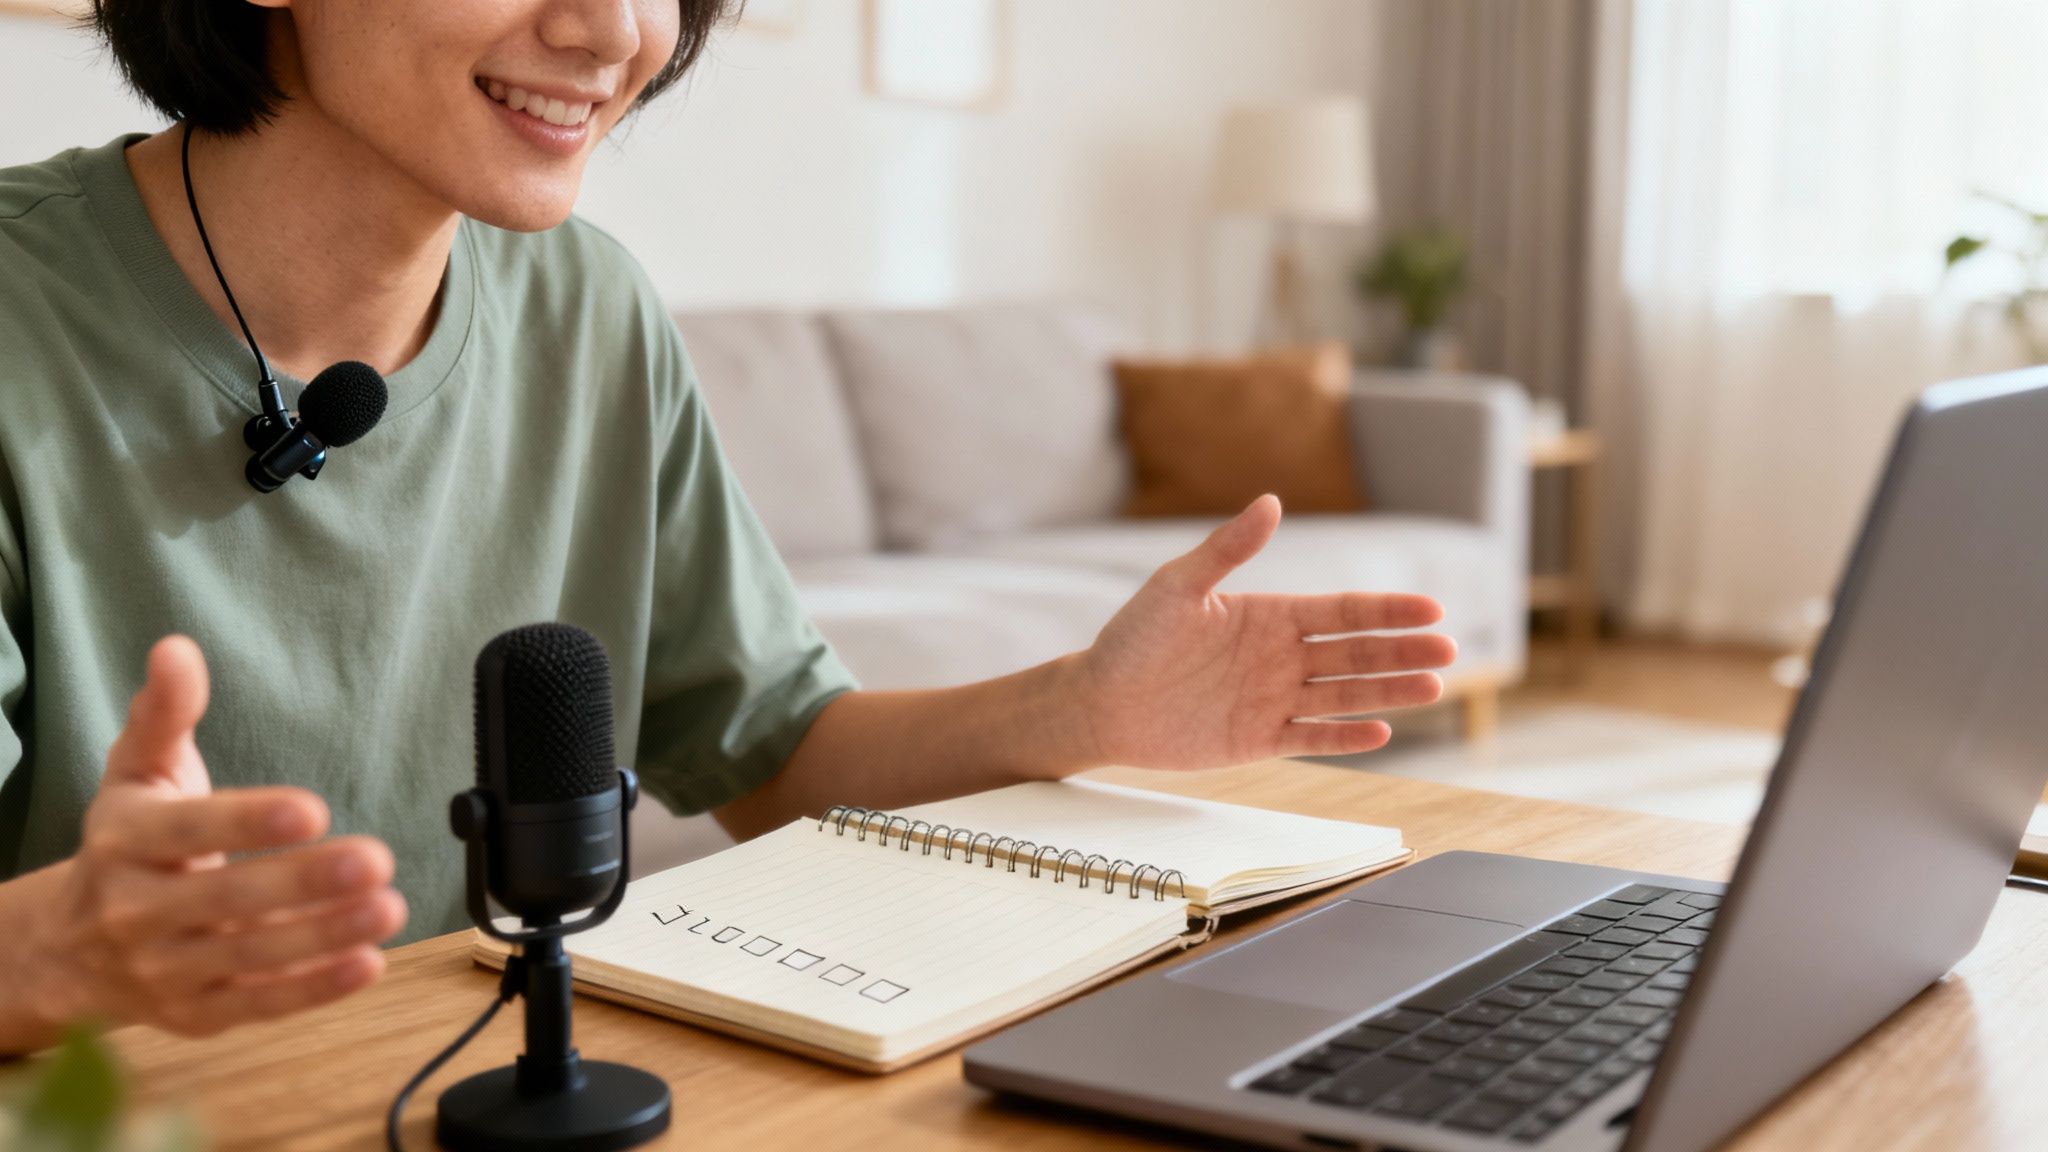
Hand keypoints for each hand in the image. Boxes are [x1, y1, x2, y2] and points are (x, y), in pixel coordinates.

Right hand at [22, 636, 405, 1039]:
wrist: (71, 948)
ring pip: (251, 956)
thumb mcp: (137, 771)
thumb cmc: (130, 842)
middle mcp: (136, 909)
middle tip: (376, 859)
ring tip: (389, 907)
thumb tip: (177, 651)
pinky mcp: (196, 1013)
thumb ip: (165, 713)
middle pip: (227, 898)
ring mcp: (165, 968)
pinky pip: (260, 1005)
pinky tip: (369, 962)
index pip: (189, 830)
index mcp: (126, 839)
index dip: (249, 820)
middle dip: (305, 882)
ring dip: (325, 934)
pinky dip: (315, 989)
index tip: (313, 809)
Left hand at [1075, 495, 1455, 767]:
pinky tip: (1380, 730)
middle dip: (1402, 651)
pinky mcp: (1258, 740)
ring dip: (1388, 692)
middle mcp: (1281, 657)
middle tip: (1450, 651)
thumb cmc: (1133, 639)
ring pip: (1344, 695)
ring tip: (1434, 687)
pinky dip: (1344, 736)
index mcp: (1270, 616)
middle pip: (1357, 653)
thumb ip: (1226, 550)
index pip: (1343, 612)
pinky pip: (1311, 738)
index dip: (1388, 612)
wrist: (1100, 701)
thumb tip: (1271, 502)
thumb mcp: (1177, 587)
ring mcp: (1273, 699)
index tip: (1432, 610)